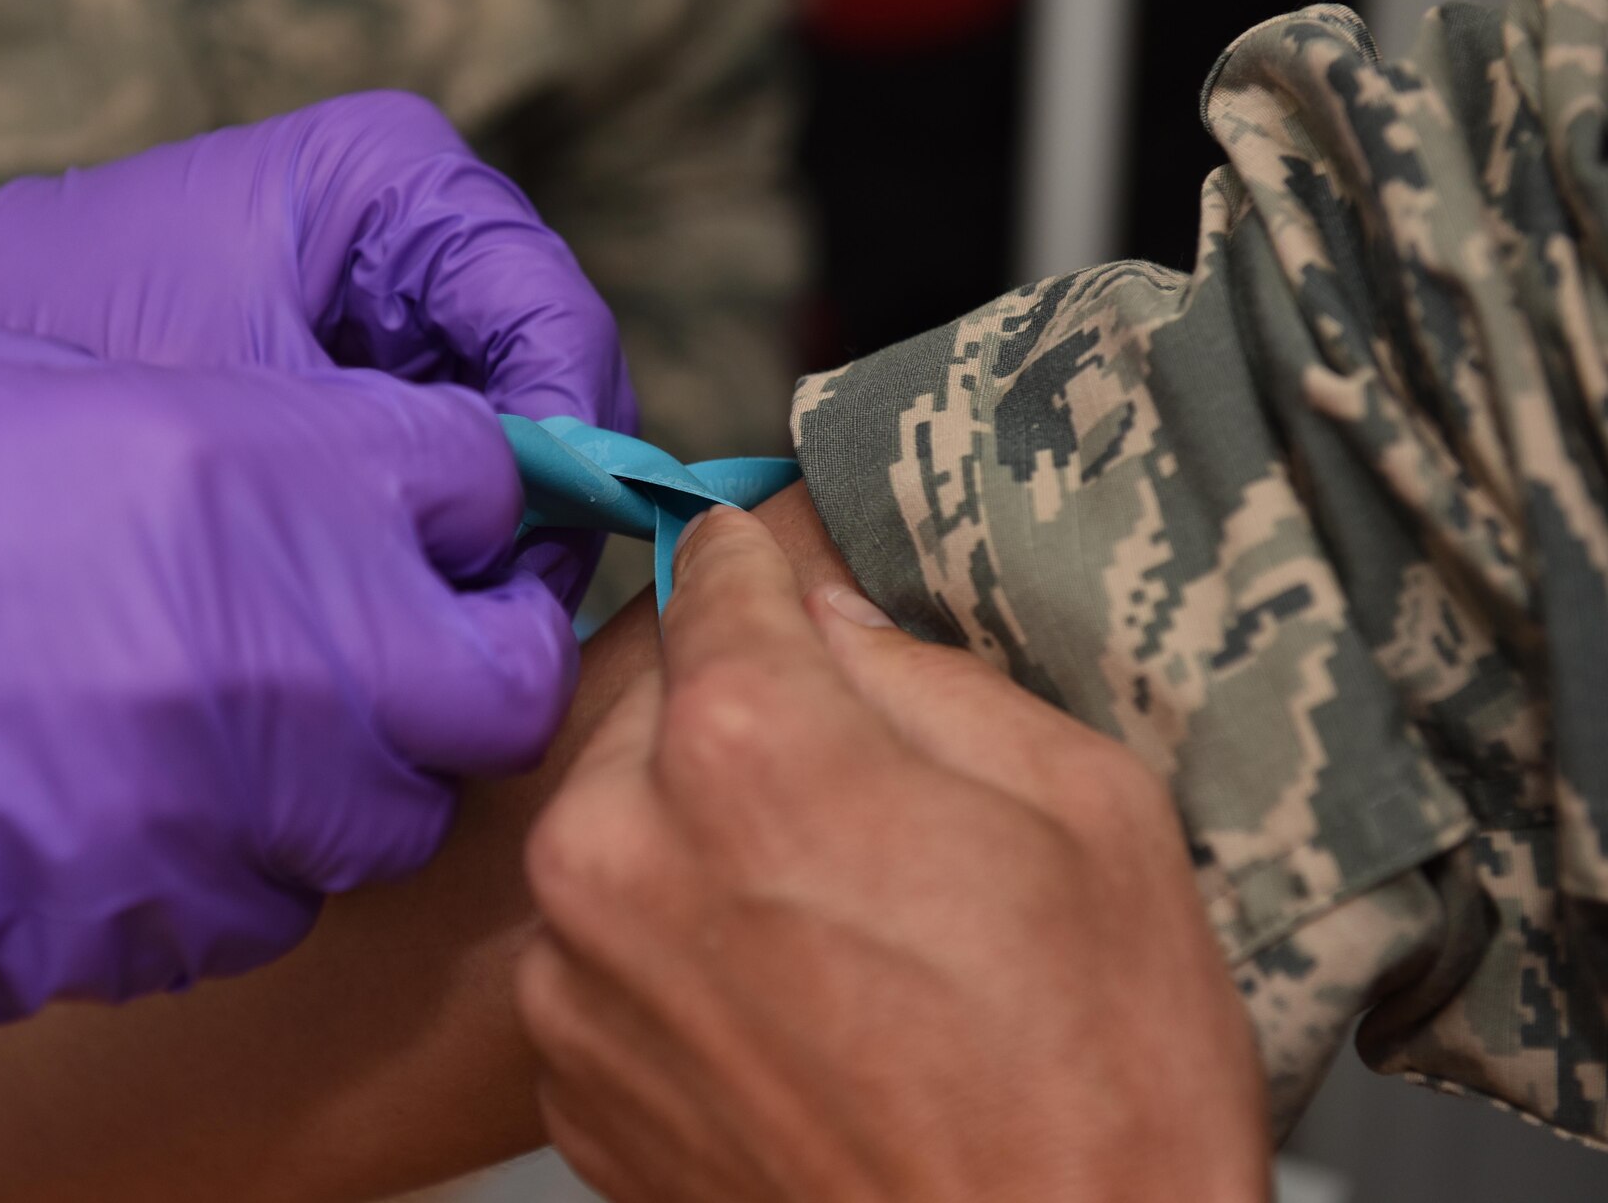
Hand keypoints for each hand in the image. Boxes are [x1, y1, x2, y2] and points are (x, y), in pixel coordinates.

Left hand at [0, 91, 636, 607]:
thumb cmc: (65, 330)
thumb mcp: (241, 401)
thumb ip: (397, 464)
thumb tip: (532, 569)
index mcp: (403, 182)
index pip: (558, 321)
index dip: (567, 452)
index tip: (524, 563)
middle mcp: (421, 231)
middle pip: (554, 382)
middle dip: (532, 502)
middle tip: (490, 616)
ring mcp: (399, 301)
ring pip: (513, 433)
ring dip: (487, 525)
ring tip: (433, 614)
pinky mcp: (368, 368)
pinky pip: (447, 456)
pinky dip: (433, 524)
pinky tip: (391, 588)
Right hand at [0, 332, 573, 1021]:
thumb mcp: (44, 395)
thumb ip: (246, 437)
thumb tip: (362, 479)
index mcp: (249, 473)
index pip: (484, 487)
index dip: (479, 505)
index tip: (448, 526)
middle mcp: (271, 648)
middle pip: (497, 682)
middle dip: (475, 659)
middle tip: (407, 645)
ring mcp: (220, 809)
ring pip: (398, 813)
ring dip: (364, 770)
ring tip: (262, 726)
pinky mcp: (152, 928)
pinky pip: (274, 903)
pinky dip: (250, 860)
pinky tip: (155, 806)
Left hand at [518, 509, 1268, 1201]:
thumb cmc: (1094, 1090)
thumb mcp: (1088, 809)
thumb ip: (931, 675)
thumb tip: (833, 625)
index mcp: (749, 750)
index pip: (713, 577)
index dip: (762, 574)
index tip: (774, 580)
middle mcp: (621, 852)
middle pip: (659, 706)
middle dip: (742, 725)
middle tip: (853, 800)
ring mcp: (578, 980)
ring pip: (623, 828)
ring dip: (701, 844)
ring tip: (832, 929)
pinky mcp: (569, 1079)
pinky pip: (605, 950)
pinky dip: (675, 953)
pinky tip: (788, 1010)